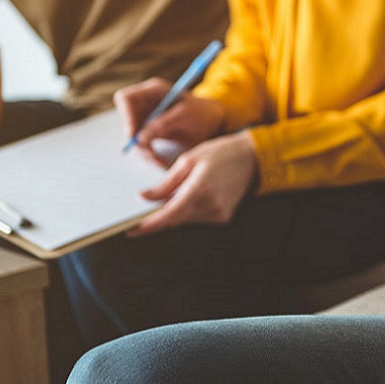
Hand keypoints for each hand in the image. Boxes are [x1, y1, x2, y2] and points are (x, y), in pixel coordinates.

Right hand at [114, 77, 225, 162]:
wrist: (213, 123)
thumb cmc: (202, 113)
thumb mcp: (185, 116)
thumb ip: (161, 124)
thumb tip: (138, 139)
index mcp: (153, 90)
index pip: (126, 99)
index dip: (126, 116)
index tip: (133, 134)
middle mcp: (146, 102)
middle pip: (126, 119)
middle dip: (135, 138)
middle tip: (149, 154)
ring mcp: (146, 117)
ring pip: (132, 135)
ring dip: (143, 151)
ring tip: (159, 162)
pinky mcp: (150, 131)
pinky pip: (141, 144)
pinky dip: (149, 154)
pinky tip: (160, 161)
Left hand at [127, 131, 257, 236]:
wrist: (251, 159)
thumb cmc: (220, 154)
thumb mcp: (188, 160)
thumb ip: (166, 182)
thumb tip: (145, 197)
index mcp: (200, 189)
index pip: (170, 214)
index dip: (150, 225)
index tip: (133, 230)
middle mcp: (211, 206)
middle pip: (175, 219)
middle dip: (157, 220)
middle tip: (137, 220)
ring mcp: (218, 214)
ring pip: (185, 219)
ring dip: (173, 213)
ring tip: (164, 202)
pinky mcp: (223, 217)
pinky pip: (197, 218)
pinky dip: (187, 211)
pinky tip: (185, 199)